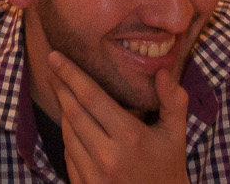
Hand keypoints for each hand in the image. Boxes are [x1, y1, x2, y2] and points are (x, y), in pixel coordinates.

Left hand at [46, 49, 189, 183]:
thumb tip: (162, 71)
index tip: (55, 58)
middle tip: (52, 66)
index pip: (90, 97)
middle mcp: (107, 155)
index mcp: (129, 136)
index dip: (70, 74)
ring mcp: (93, 175)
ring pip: (68, 132)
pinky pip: (68, 154)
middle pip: (73, 111)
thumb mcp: (176, 134)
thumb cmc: (168, 167)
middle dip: (60, 86)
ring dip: (63, 109)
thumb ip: (173, 100)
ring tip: (63, 91)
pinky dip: (68, 135)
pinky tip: (73, 123)